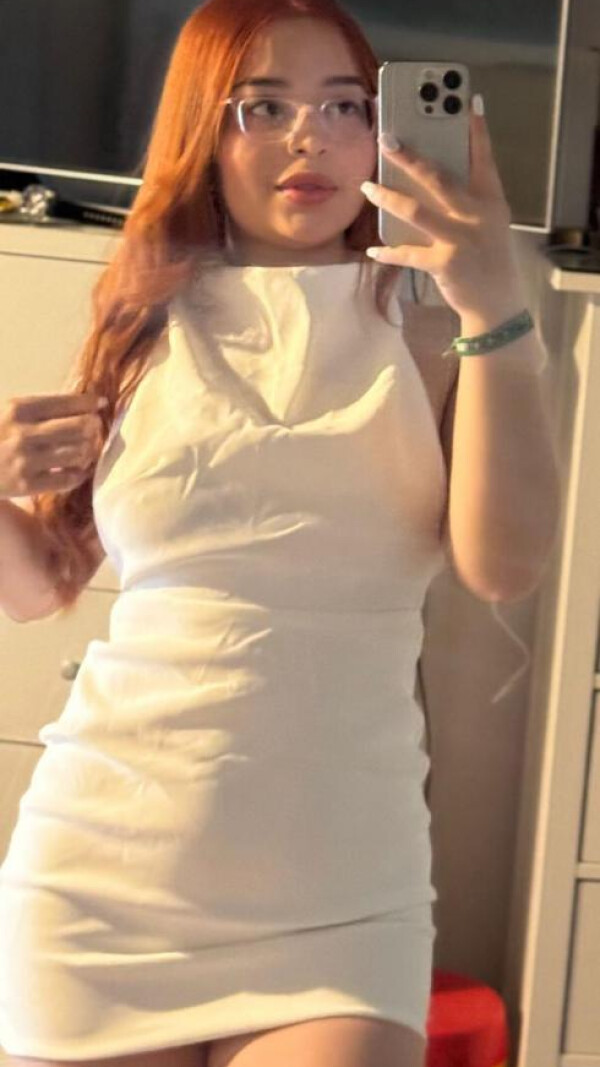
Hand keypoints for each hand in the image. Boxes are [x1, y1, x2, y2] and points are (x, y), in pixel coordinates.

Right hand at [0, 393, 105, 498]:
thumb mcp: (9, 411)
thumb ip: (43, 407)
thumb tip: (86, 399)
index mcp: (19, 408)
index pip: (67, 402)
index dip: (90, 403)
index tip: (102, 404)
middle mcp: (24, 433)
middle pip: (79, 427)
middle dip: (94, 427)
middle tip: (96, 429)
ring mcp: (26, 460)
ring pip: (78, 453)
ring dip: (89, 450)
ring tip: (87, 449)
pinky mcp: (28, 485)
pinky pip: (69, 479)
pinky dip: (79, 473)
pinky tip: (78, 469)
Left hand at [360, 98, 525, 321]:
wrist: (497, 305)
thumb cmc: (488, 260)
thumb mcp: (488, 225)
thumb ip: (467, 201)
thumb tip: (428, 180)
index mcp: (491, 201)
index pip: (484, 159)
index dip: (476, 131)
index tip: (467, 102)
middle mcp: (477, 216)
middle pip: (439, 178)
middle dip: (410, 157)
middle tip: (387, 139)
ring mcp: (460, 239)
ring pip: (416, 211)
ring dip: (388, 197)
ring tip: (367, 188)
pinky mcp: (445, 264)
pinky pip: (408, 254)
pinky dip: (389, 253)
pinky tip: (372, 251)